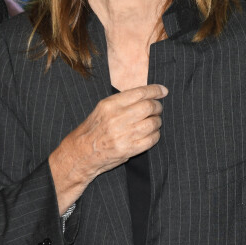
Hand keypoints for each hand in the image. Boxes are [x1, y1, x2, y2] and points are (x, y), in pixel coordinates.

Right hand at [49, 84, 167, 213]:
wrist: (82, 154)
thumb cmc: (93, 130)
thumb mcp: (102, 110)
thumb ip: (122, 102)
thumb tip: (146, 95)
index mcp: (110, 105)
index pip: (139, 93)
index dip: (155, 90)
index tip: (163, 91)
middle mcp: (117, 118)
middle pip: (149, 107)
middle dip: (157, 107)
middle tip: (157, 109)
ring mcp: (124, 135)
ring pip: (153, 123)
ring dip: (157, 122)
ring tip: (153, 122)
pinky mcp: (129, 149)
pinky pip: (152, 139)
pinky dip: (155, 135)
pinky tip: (151, 134)